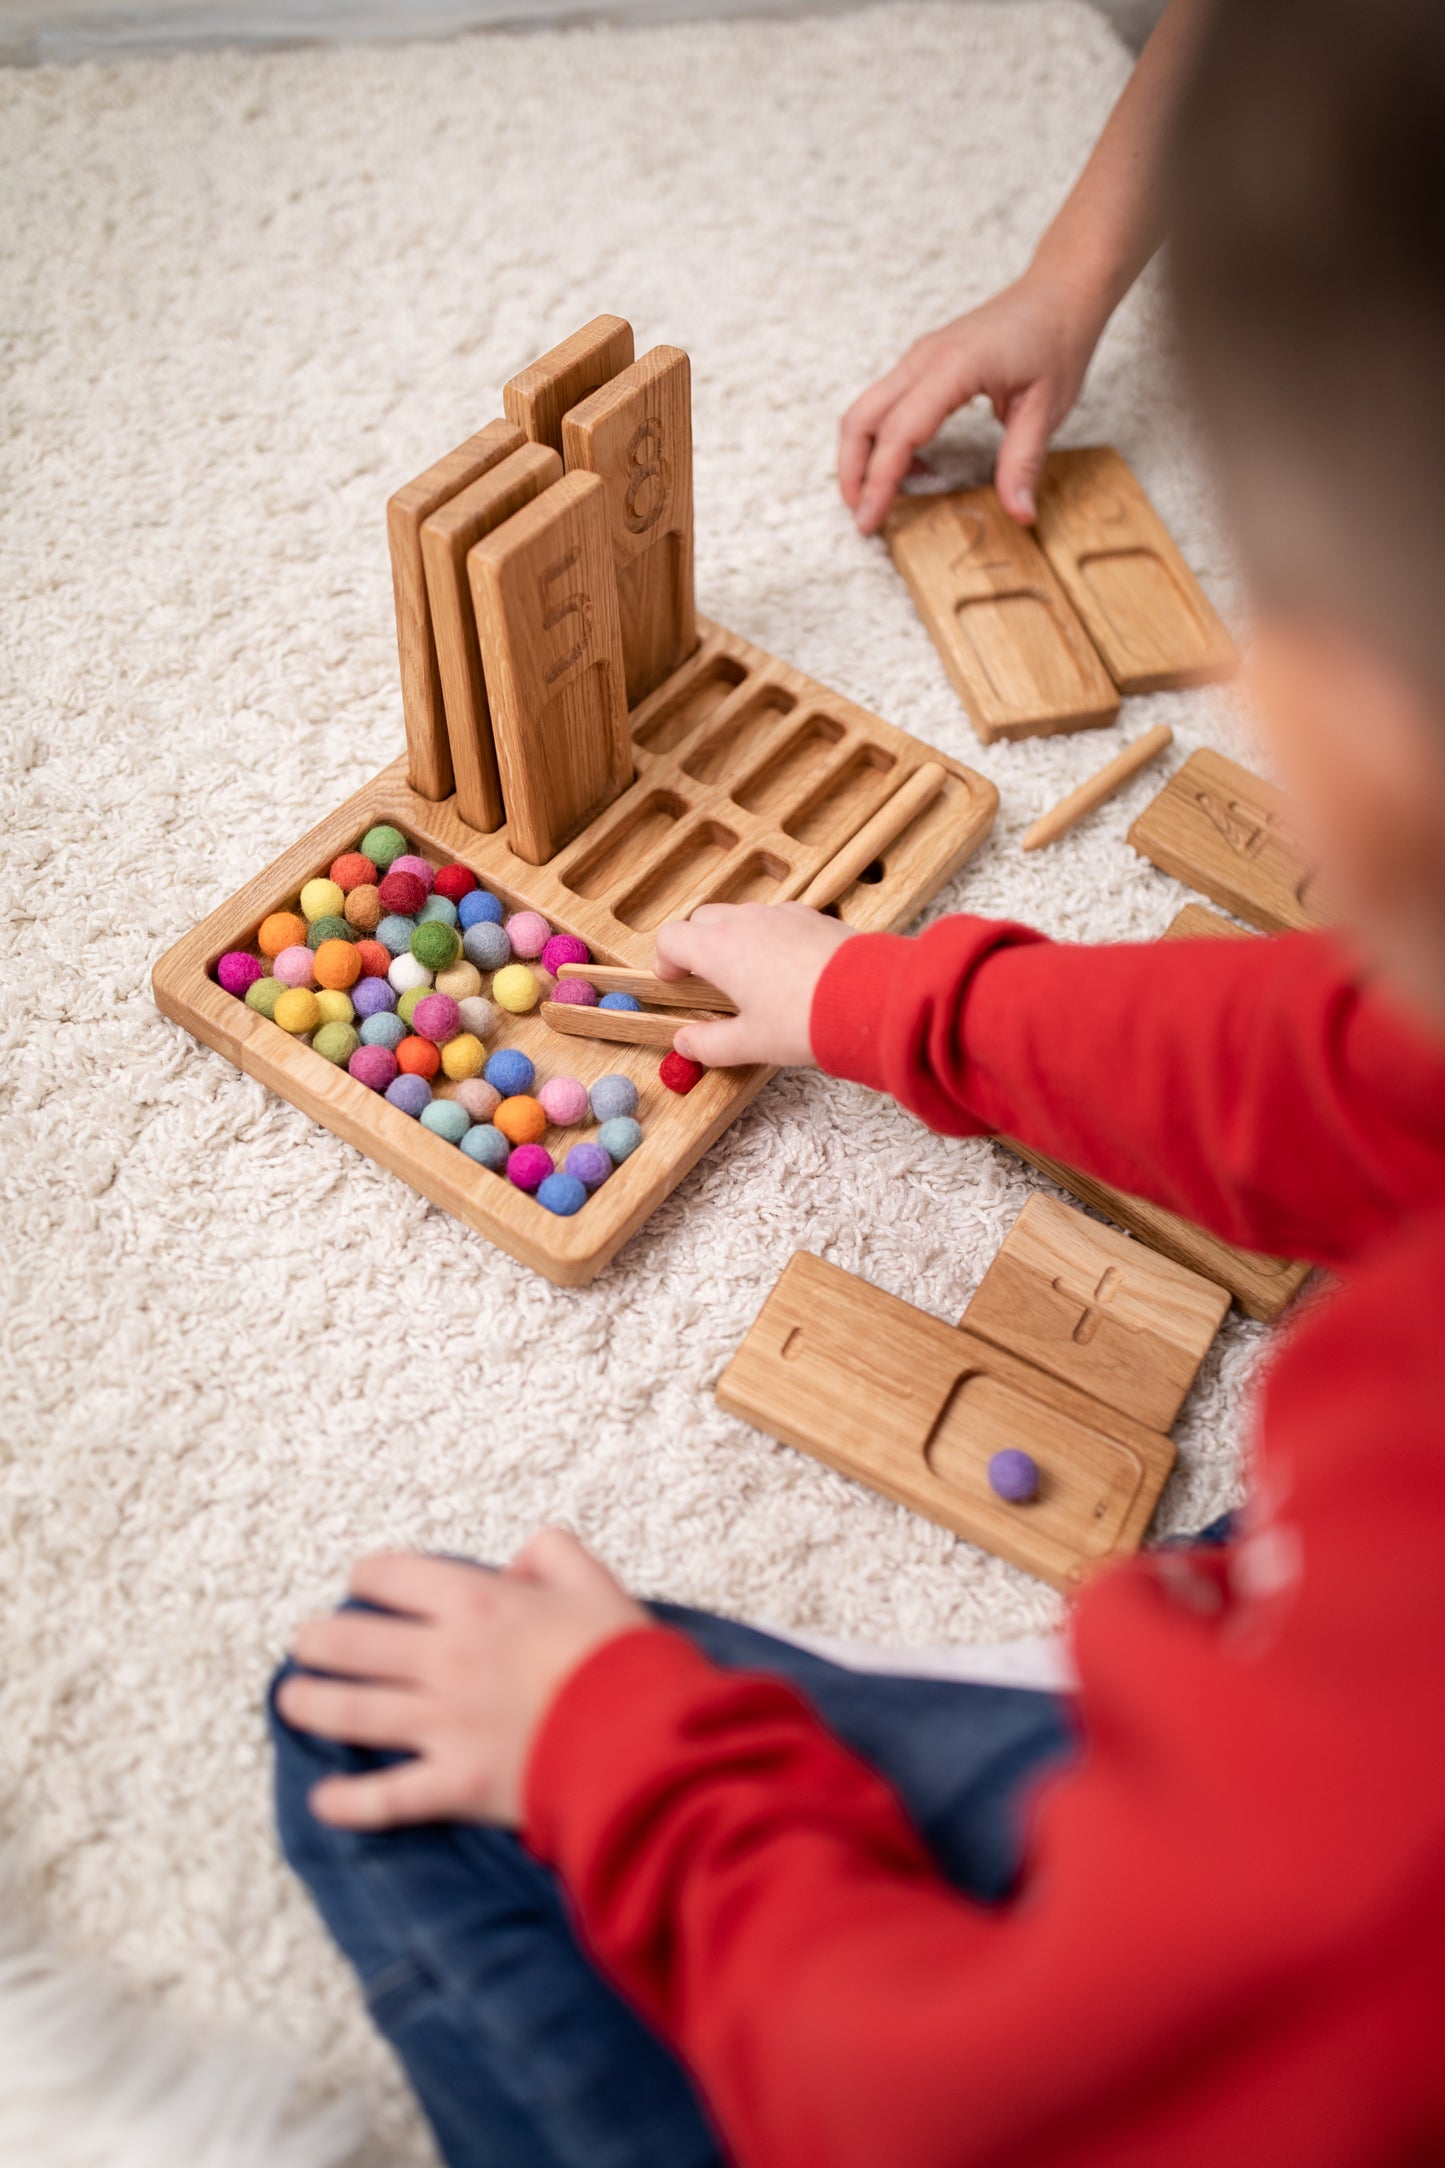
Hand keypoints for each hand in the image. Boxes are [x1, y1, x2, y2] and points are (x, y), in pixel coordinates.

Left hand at [276, 1530, 650, 1829]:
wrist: (642, 1736)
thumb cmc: (622, 1658)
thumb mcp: (594, 1581)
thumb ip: (553, 1554)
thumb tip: (518, 1562)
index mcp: (478, 1604)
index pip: (393, 1578)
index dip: (370, 1577)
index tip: (362, 1584)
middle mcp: (446, 1660)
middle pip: (354, 1644)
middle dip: (320, 1641)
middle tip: (306, 1643)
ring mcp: (444, 1725)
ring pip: (352, 1712)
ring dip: (311, 1705)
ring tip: (290, 1700)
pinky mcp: (456, 1783)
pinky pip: (388, 1797)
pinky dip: (350, 1803)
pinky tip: (322, 1803)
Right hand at [654, 902, 854, 1066]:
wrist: (869, 998)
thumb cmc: (804, 1020)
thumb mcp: (751, 1043)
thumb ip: (710, 1044)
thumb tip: (685, 1044)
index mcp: (718, 948)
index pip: (671, 938)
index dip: (666, 960)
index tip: (675, 981)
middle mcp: (745, 921)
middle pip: (703, 919)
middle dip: (698, 945)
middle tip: (709, 980)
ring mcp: (781, 913)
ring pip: (741, 915)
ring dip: (734, 938)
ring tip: (751, 977)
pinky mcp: (813, 915)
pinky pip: (777, 918)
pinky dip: (770, 936)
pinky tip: (789, 970)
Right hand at [838, 268, 1106, 534]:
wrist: (1060, 291)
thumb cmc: (1056, 340)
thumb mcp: (1048, 408)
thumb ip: (1024, 463)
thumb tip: (1020, 515)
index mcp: (953, 367)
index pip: (899, 432)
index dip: (879, 481)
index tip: (870, 521)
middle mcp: (924, 359)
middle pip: (861, 419)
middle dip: (852, 473)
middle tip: (863, 518)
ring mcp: (919, 358)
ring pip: (866, 410)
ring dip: (861, 457)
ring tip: (879, 499)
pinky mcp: (923, 362)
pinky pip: (886, 403)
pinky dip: (883, 440)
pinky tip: (911, 468)